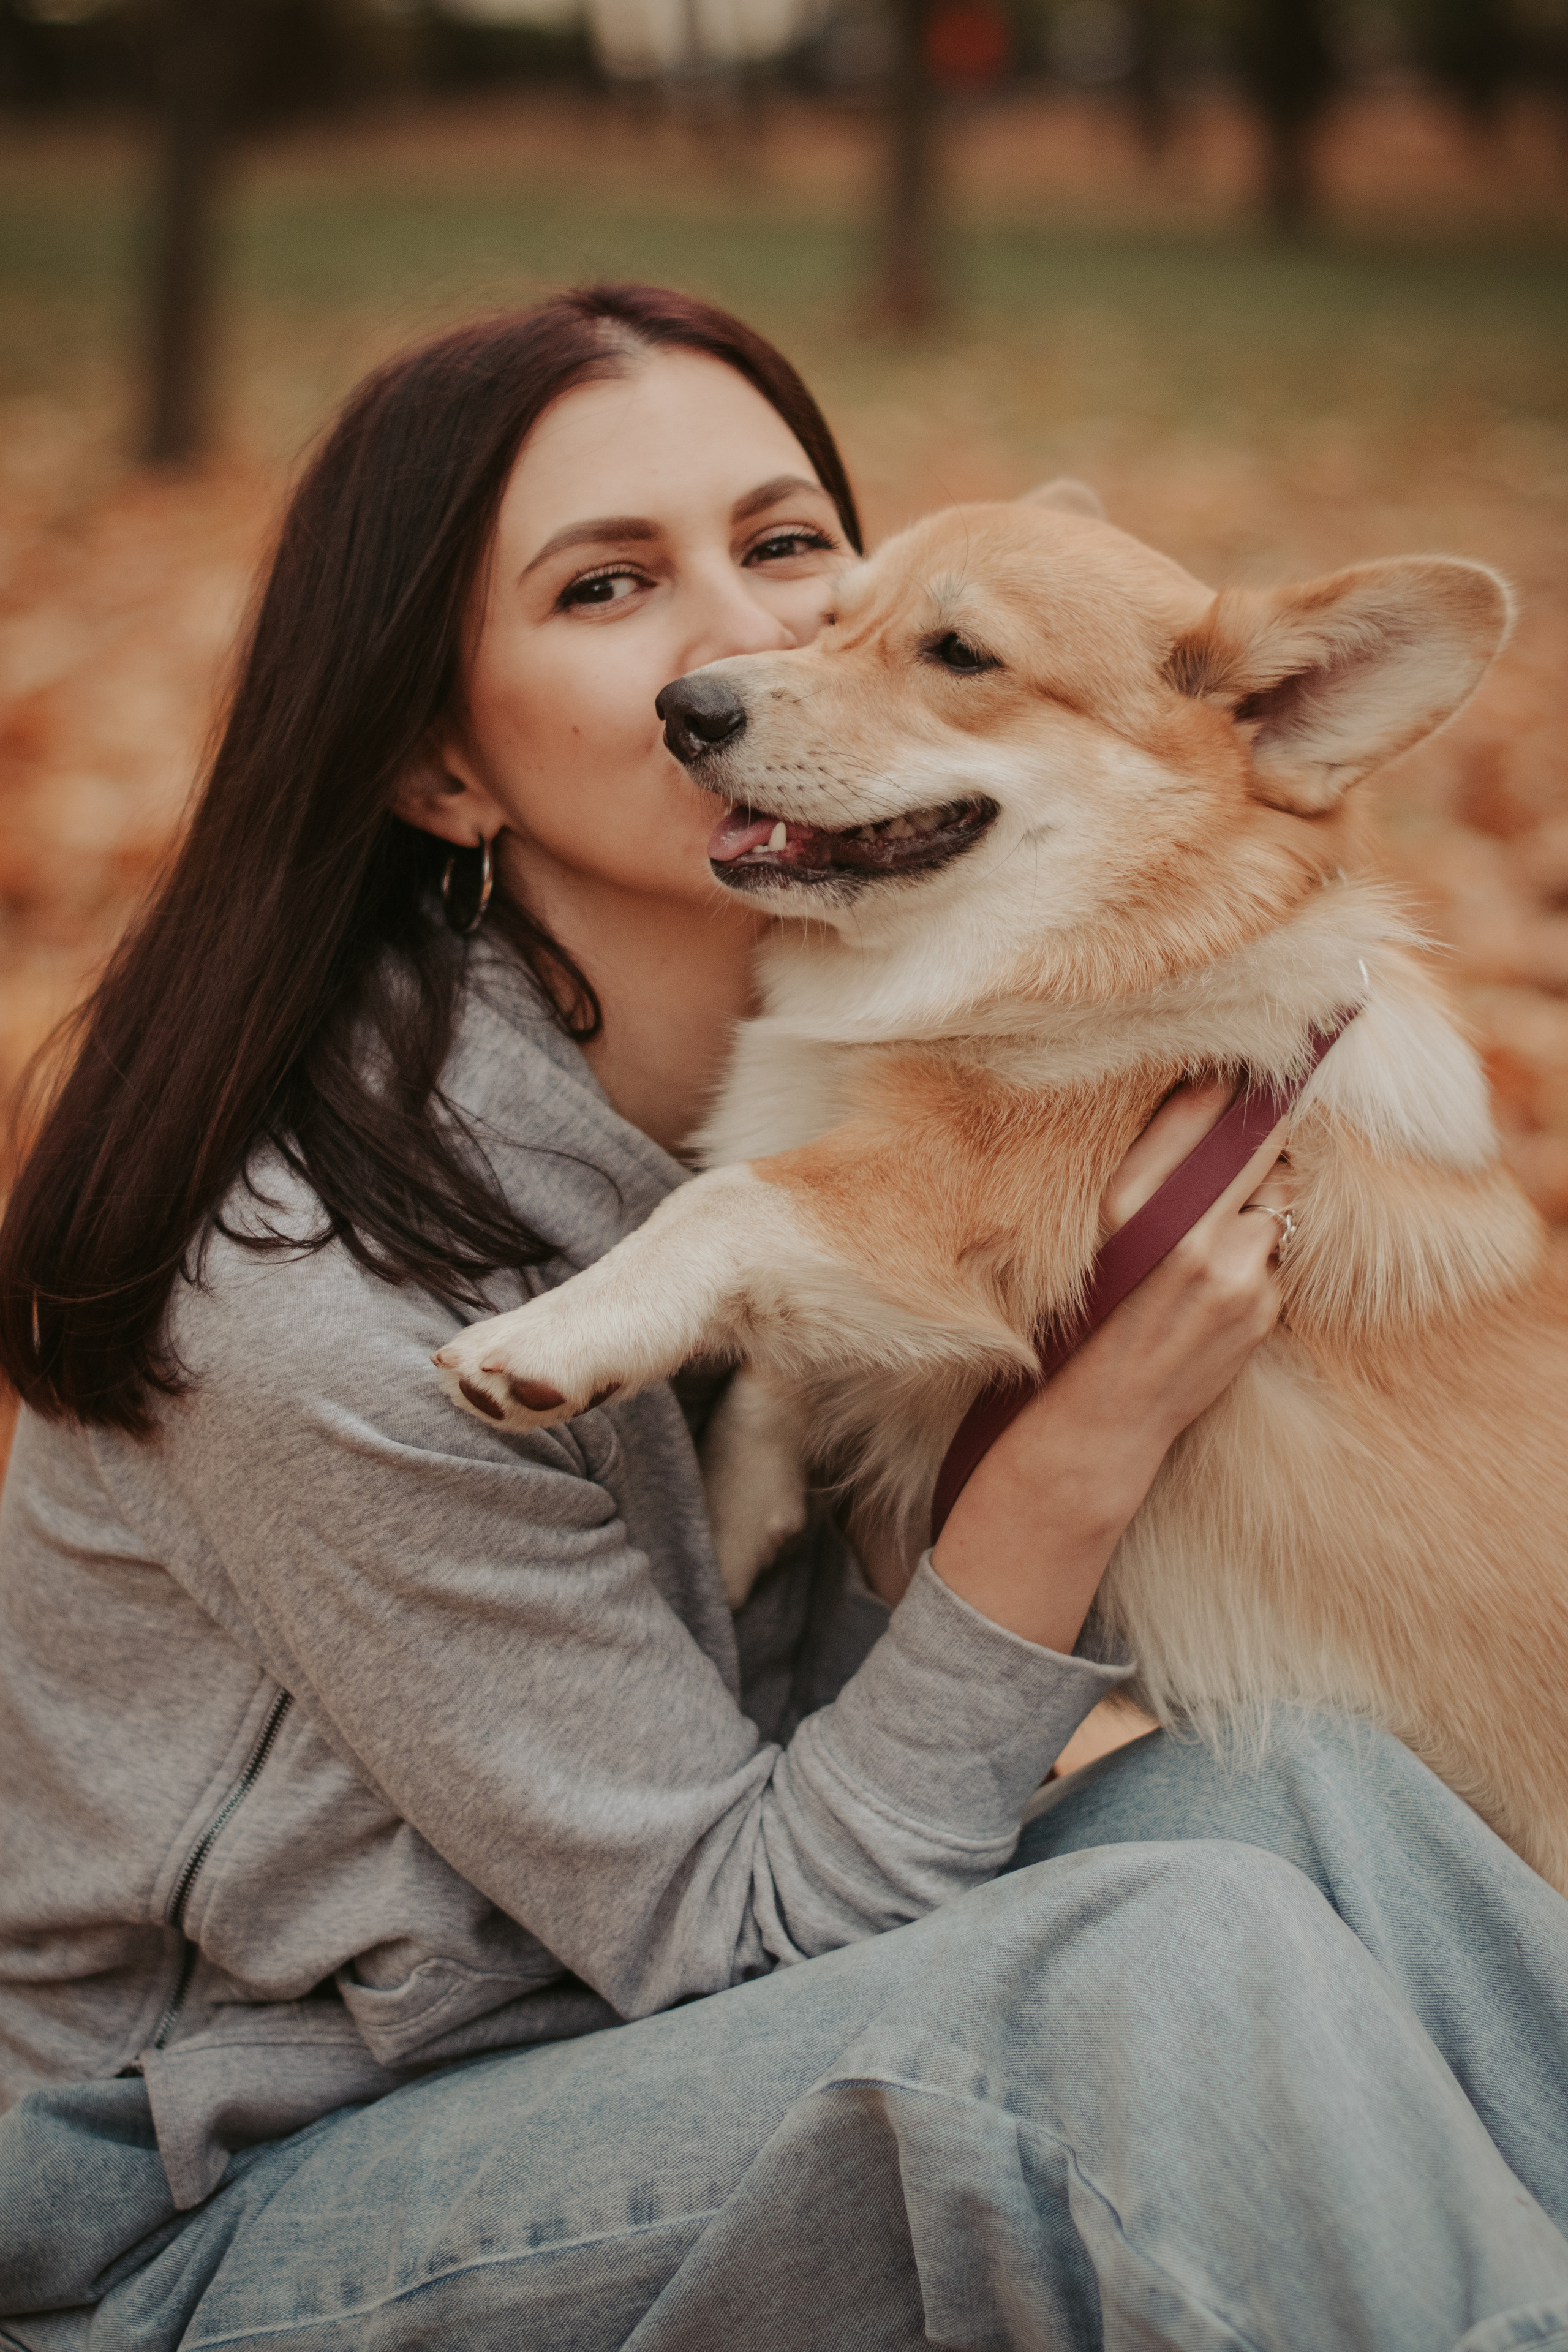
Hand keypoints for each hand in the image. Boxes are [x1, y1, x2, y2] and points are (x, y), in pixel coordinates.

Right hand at [929, 1080, 1292, 1653]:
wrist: (1106, 1413)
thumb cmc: (1096, 1309)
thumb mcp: (1104, 1228)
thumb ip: (1158, 1165)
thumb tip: (1212, 1090)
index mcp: (1131, 1204)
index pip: (1207, 1114)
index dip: (1239, 1083)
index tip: (1255, 1063)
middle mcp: (1187, 1234)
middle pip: (1265, 1148)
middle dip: (1269, 1134)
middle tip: (1269, 1114)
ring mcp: (1234, 1275)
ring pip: (1283, 1201)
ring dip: (1269, 1200)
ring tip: (1232, 1217)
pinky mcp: (1262, 1309)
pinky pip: (1282, 1254)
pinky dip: (1266, 1253)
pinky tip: (1229, 1273)